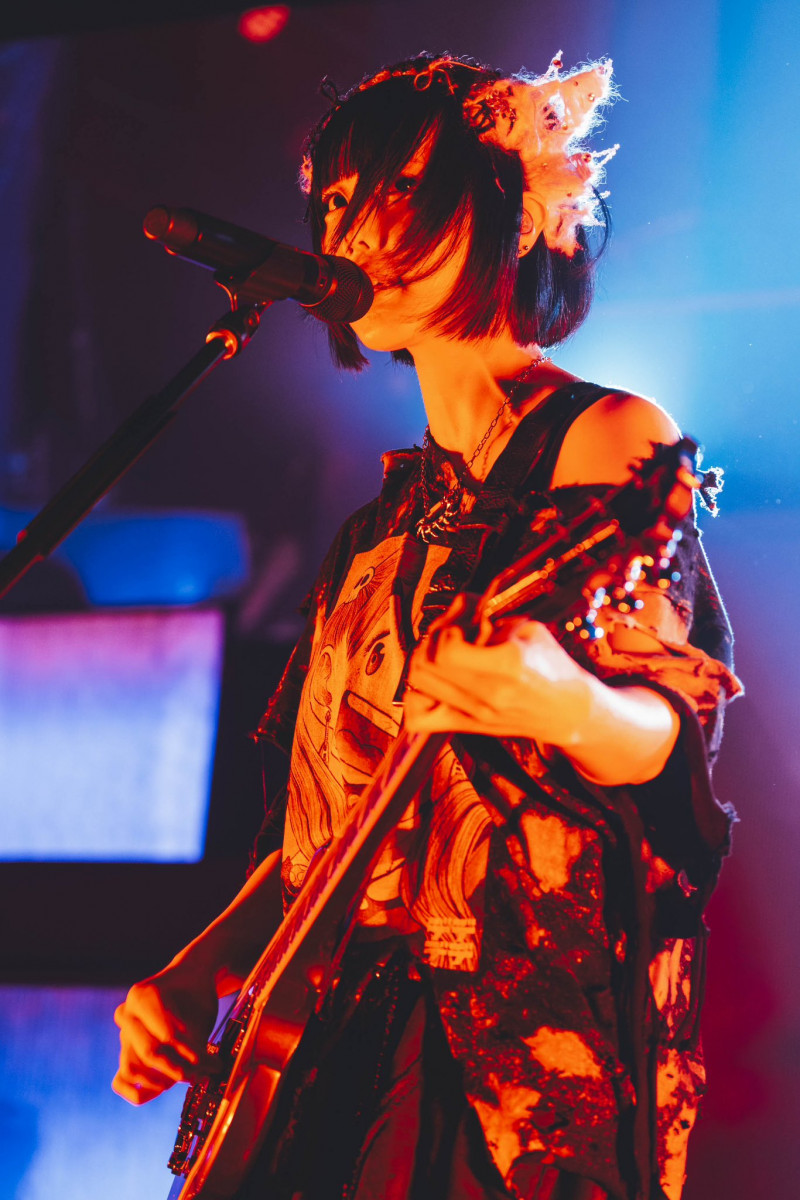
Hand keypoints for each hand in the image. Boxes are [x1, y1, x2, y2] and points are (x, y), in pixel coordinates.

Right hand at [112, 961, 219, 1104]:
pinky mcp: (126, 1054)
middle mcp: (126, 1015)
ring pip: (131, 1069)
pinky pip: (120, 1081)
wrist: (189, 985)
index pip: (165, 1035)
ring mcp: (123, 1035)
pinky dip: (139, 1091)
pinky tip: (164, 1088)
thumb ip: (197, 1044)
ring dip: (161, 1081)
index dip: (189, 1051)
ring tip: (187, 1078)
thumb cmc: (196, 998)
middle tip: (203, 1072)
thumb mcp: (202, 1014)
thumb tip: (203, 1074)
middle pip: (149, 1052)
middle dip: (179, 1067)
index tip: (209, 1060)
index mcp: (141, 996)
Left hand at [403, 596, 592, 746]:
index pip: (447, 651)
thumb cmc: (552, 667)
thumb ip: (488, 613)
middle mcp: (488, 694)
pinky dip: (416, 696)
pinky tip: (434, 682)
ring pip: (417, 685)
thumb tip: (457, 604)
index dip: (447, 630)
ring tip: (442, 654)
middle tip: (450, 634)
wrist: (567, 710)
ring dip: (423, 662)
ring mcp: (475, 714)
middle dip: (431, 641)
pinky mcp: (467, 726)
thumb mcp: (527, 628)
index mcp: (508, 666)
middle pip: (425, 664)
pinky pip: (419, 717)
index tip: (463, 625)